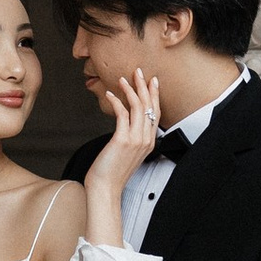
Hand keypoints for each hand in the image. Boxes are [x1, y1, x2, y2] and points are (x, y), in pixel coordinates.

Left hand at [82, 68, 159, 230]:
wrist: (105, 188)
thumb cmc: (112, 172)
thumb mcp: (126, 153)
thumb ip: (130, 138)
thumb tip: (125, 125)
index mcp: (149, 142)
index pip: (155, 113)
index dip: (154, 95)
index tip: (152, 81)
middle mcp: (146, 140)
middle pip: (149, 106)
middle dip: (145, 86)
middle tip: (139, 71)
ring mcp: (136, 140)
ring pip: (138, 107)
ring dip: (131, 90)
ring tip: (124, 78)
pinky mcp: (122, 140)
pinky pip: (122, 114)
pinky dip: (116, 101)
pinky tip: (111, 94)